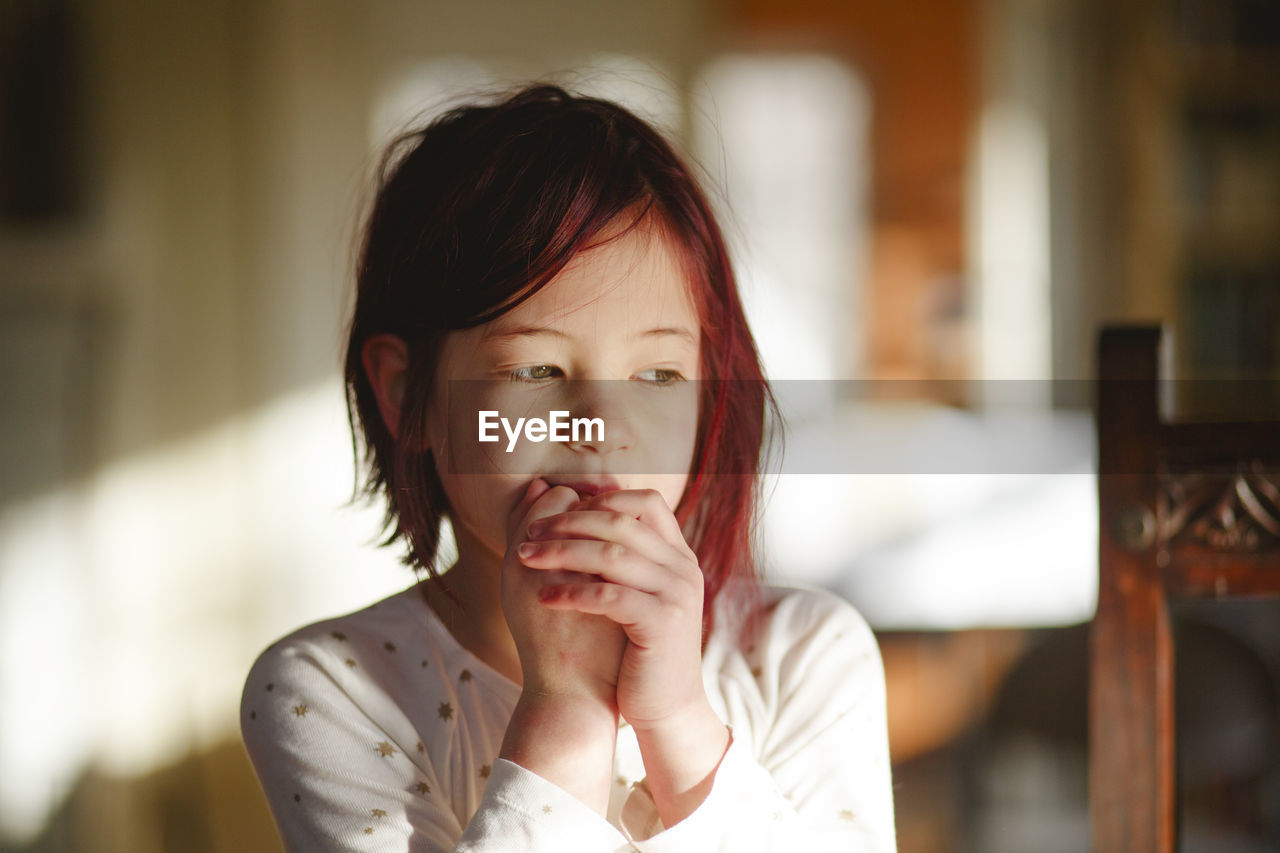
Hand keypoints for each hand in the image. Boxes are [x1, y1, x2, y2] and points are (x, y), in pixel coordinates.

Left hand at [518, 488, 729, 824]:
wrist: (669, 709)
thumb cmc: (641, 652)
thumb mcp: (635, 596)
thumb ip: (619, 560)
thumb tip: (575, 517)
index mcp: (678, 556)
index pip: (646, 502)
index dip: (602, 497)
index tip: (559, 510)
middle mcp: (683, 568)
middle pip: (621, 522)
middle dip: (568, 523)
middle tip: (529, 534)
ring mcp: (676, 594)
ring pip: (611, 554)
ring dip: (561, 552)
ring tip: (525, 558)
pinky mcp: (661, 624)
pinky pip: (609, 595)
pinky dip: (572, 592)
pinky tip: (543, 596)